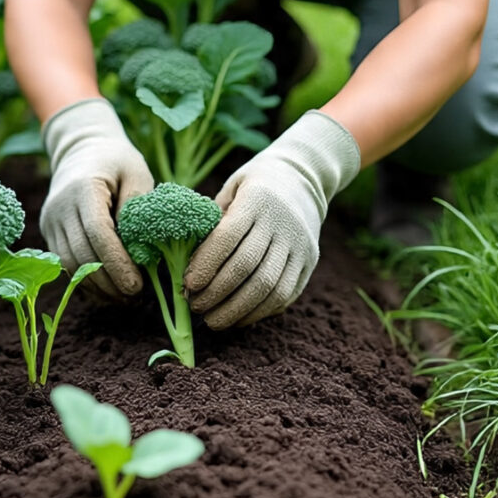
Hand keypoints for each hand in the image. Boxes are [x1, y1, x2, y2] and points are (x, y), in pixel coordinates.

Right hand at [41, 97, 151, 299]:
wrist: (81, 148)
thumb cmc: (116, 160)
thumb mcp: (136, 172)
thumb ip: (137, 205)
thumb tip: (139, 247)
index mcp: (83, 188)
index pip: (97, 232)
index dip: (116, 262)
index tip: (137, 284)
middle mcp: (60, 206)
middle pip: (81, 253)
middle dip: (108, 280)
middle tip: (134, 296)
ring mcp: (50, 220)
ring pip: (69, 264)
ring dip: (95, 286)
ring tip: (123, 297)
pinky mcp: (49, 231)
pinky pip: (64, 263)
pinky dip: (84, 280)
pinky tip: (106, 289)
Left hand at [183, 111, 359, 328]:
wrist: (304, 178)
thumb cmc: (255, 184)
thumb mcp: (232, 187)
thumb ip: (213, 219)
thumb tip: (186, 260)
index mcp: (257, 199)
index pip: (228, 237)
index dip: (206, 264)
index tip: (187, 285)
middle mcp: (282, 222)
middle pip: (247, 267)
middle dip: (216, 293)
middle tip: (195, 306)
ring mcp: (300, 244)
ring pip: (268, 287)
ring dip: (237, 310)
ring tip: (213, 320)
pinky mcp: (310, 261)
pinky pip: (286, 294)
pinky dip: (260, 312)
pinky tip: (239, 318)